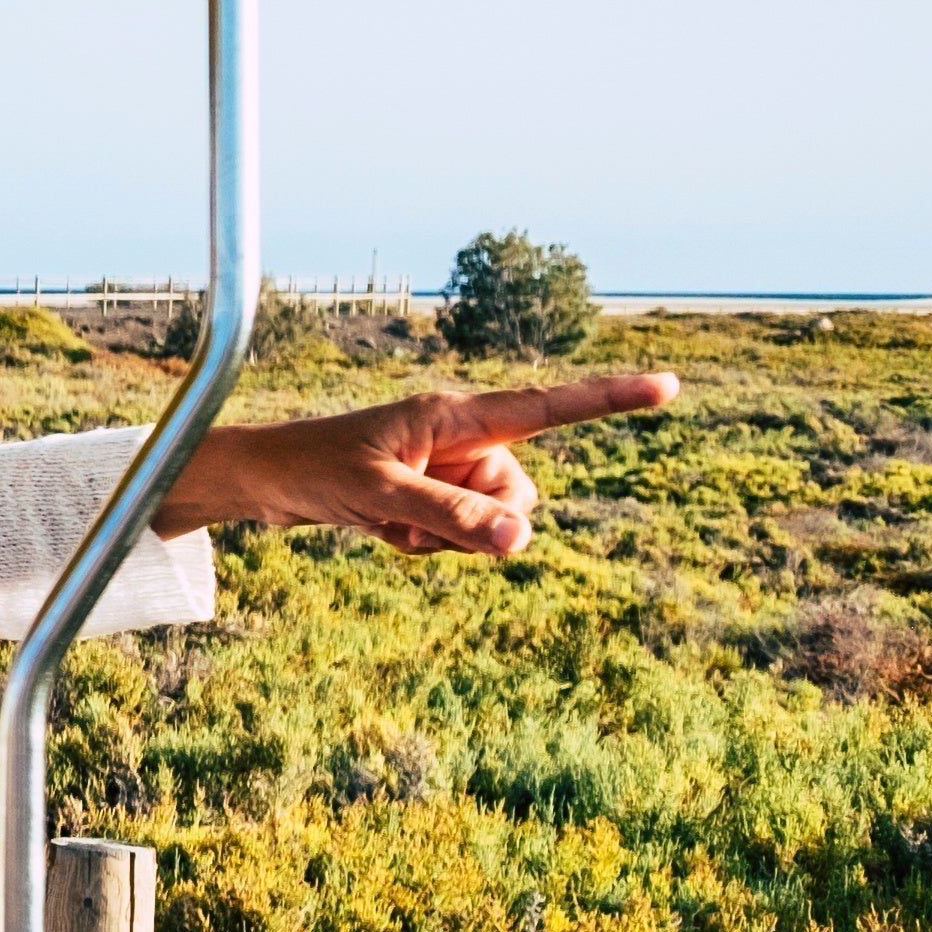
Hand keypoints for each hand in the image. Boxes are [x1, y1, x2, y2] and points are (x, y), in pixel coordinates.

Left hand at [151, 372, 677, 557]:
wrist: (263, 483)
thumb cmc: (311, 471)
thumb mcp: (380, 498)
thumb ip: (452, 517)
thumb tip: (521, 538)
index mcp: (454, 416)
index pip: (547, 407)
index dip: (608, 399)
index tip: (667, 385)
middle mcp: (460, 439)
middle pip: (520, 493)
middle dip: (481, 522)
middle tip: (413, 516)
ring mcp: (445, 471)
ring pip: (491, 524)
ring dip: (445, 540)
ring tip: (388, 522)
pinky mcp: (428, 498)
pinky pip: (457, 538)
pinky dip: (423, 545)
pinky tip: (380, 531)